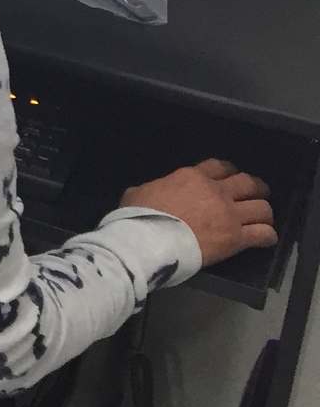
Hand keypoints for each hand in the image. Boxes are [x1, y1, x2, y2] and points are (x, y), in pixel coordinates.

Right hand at [122, 160, 275, 267]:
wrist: (150, 240)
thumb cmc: (139, 216)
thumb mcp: (139, 192)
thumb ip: (156, 188)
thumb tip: (156, 192)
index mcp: (191, 177)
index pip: (219, 166)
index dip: (228, 170)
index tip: (230, 176)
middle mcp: (216, 192)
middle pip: (247, 183)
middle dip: (255, 187)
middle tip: (255, 194)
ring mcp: (229, 215)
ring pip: (262, 207)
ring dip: (264, 212)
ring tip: (262, 217)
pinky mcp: (236, 238)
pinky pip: (263, 234)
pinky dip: (267, 235)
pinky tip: (265, 238)